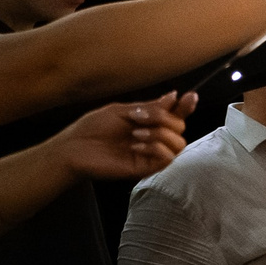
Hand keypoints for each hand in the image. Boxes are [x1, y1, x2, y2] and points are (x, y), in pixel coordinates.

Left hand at [50, 92, 192, 180]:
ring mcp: (152, 154)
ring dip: (160, 134)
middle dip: (163, 118)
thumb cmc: (92, 128)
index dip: (186, 106)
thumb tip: (174, 96)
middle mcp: (155, 138)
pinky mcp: (148, 168)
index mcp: (149, 123)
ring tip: (135, 134)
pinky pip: (168, 157)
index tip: (190, 96)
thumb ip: (150, 107)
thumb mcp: (122, 111)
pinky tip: (135, 146)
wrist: (75, 148)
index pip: (176, 115)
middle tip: (138, 118)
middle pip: (180, 127)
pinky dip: (155, 148)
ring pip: (179, 143)